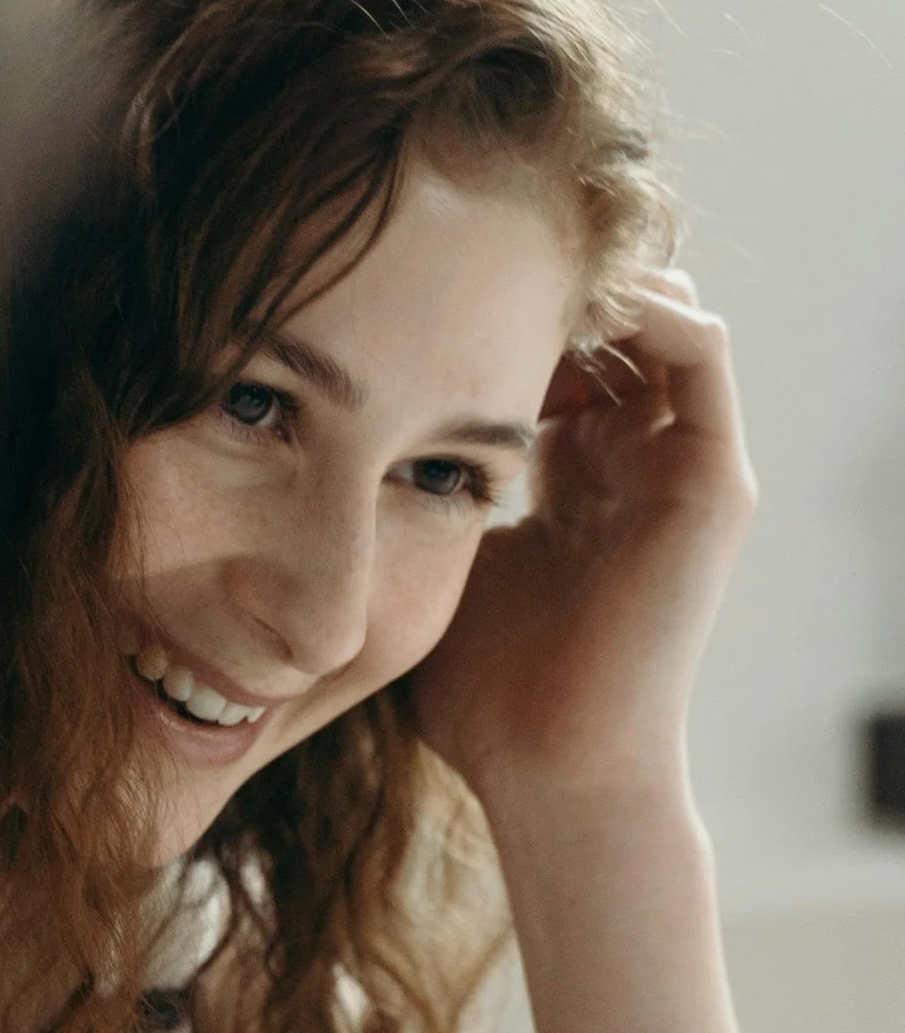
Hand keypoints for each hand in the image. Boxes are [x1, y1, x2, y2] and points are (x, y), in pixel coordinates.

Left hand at [412, 271, 754, 811]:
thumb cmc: (482, 699)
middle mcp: (636, 465)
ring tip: (515, 269)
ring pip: (662, 319)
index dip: (495, 317)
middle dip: (545, 287)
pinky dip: (648, 307)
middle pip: (609, 325)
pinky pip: (702, 350)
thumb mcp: (432, 567)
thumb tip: (318, 451)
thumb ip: (410, 500)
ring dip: (596, 281)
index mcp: (576, 482)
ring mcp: (682, 470)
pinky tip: (569, 302)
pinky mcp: (714, 482)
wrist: (550, 771)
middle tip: (464, 261)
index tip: (417, 296)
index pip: (554, 356)